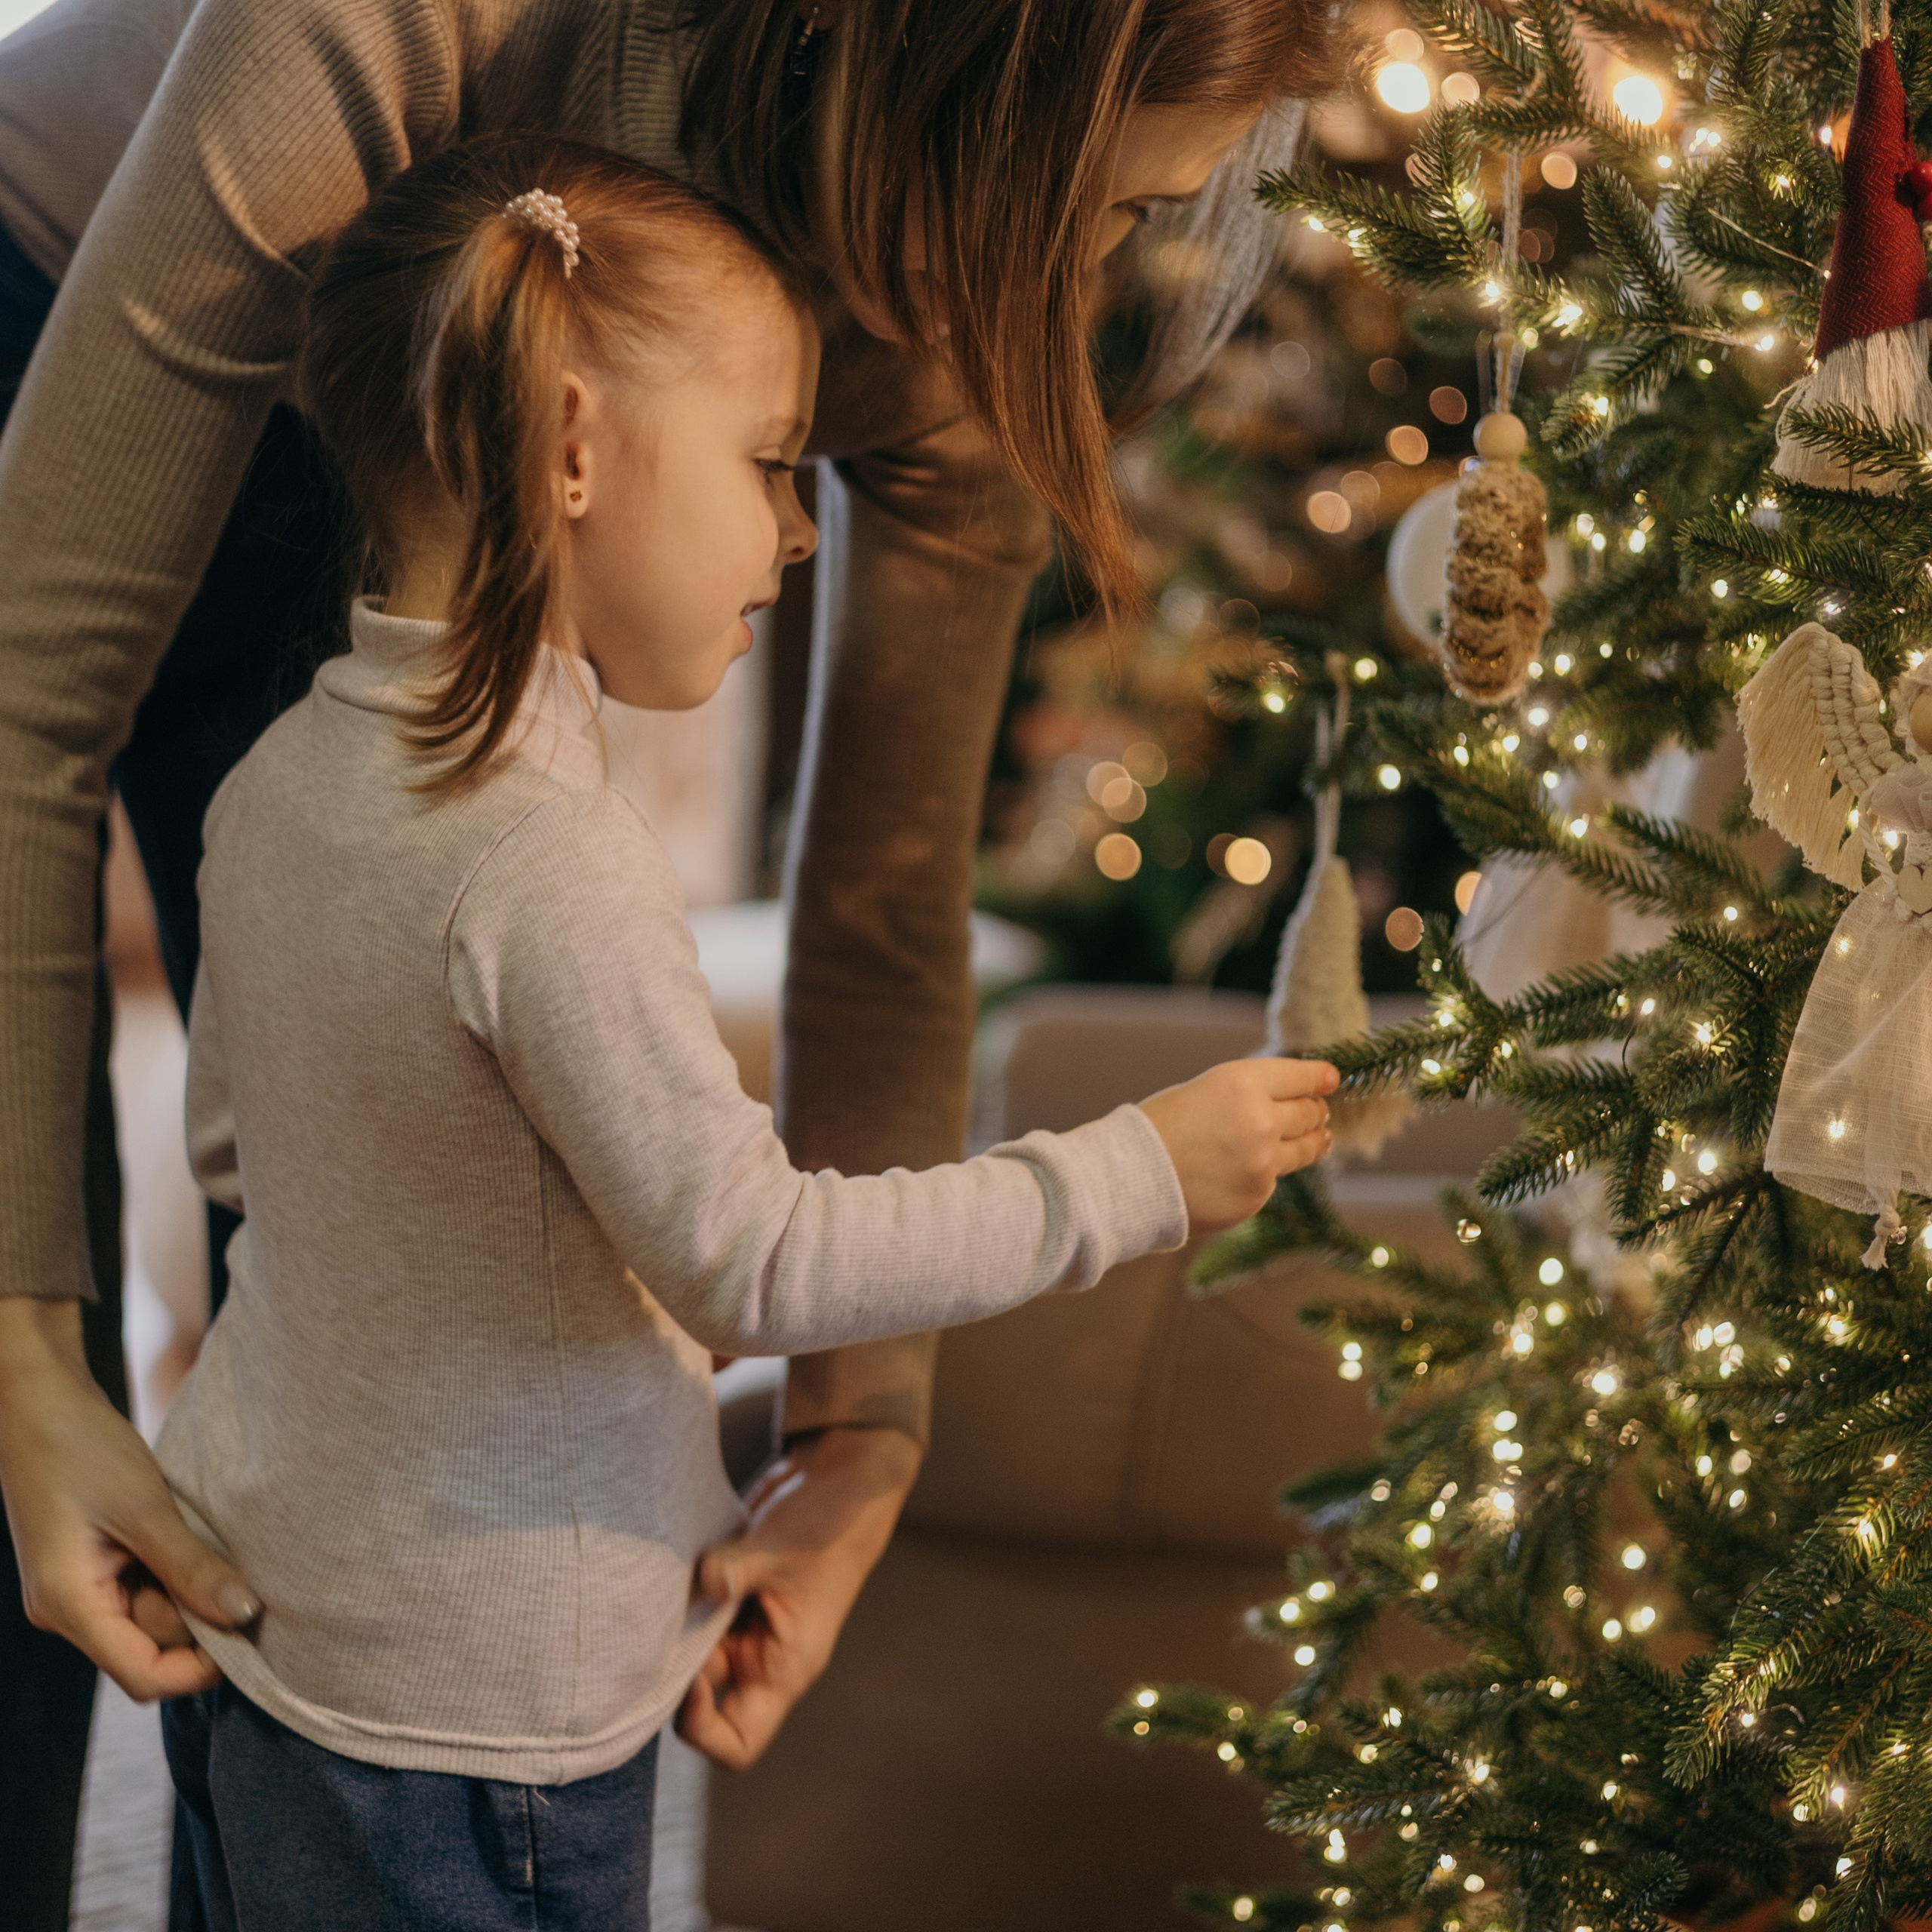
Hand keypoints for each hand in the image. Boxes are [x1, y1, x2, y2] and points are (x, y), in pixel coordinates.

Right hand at [0, 1297, 259, 1699]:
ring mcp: (76, 1589)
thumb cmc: (82, 1448)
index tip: (250, 1628)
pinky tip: (183, 1536)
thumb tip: (244, 1615)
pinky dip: (171, 1572)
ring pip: (149, 1618)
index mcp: (70, 1606)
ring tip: (196, 1535)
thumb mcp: (146, 1508)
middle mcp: (67, 1610)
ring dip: (186, 1590)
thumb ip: (192, 1568)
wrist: (40, 1401)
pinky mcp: (89, 1567)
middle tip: (224, 1560)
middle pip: (150, 1648)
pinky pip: (140, 1590)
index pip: (144, 1675)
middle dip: (196, 1617)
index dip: (201, 1666)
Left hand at [677, 1422, 919, 1769]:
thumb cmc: (827, 1524)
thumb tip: (701, 1584)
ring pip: (693, 1653)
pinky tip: (672, 1572)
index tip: (689, 1679)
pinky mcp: (733, 1596)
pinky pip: (695, 1616)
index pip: (738, 1742)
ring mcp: (746, 1628)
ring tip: (666, 1593)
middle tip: (660, 1629)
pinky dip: (678, 1601)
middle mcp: (762, 1657)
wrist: (841, 1480)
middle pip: (702, 1700)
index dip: (703, 1728)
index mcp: (784, 1666)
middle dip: (675, 1671)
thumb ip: (735, 1571)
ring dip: (675, 1629)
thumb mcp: (782, 1547)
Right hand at [1139, 1056, 1337, 1232]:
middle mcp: (1262, 1120)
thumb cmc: (1156, 1128)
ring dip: (1313, 1140)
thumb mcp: (1202, 1092)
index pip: (1302, 1077)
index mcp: (1243, 1083)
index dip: (1320, 1077)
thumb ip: (1245, 1097)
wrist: (1128, 1179)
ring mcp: (1263, 1163)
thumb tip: (1285, 1108)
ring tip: (1321, 1138)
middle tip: (1319, 1111)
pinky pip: (1273, 1181)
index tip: (1332, 1079)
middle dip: (1315, 1110)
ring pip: (1305, 1149)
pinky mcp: (1258, 1196)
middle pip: (1310, 1113)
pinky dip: (1264, 1174)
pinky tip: (1244, 1173)